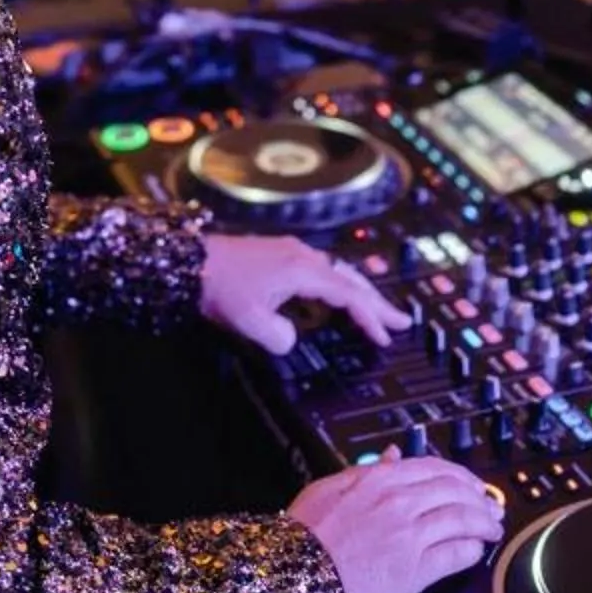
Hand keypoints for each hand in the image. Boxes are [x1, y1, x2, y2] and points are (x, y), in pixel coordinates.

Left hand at [199, 236, 410, 354]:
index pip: (348, 296)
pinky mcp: (280, 254)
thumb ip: (279, 338)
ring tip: (376, 309)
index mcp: (302, 270)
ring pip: (338, 272)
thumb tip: (291, 340)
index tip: (385, 336)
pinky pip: (323, 269)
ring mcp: (292, 252)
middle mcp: (303, 256)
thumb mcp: (250, 321)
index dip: (369, 317)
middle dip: (376, 302)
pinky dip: (340, 284)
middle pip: (351, 279)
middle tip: (400, 320)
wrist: (191, 260)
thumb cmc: (219, 287)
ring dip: (359, 291)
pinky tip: (337, 294)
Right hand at [287, 453, 508, 592]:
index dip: (459, 475)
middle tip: (490, 506)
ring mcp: (410, 535)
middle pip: (456, 490)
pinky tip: (476, 552)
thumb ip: (365, 470)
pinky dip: (472, 550)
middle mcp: (399, 502)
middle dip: (480, 497)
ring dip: (484, 522)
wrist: (295, 577)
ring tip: (493, 529)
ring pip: (463, 518)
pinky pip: (456, 554)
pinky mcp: (415, 570)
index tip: (470, 483)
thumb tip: (391, 454)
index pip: (433, 467)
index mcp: (379, 479)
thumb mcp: (329, 488)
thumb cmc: (305, 537)